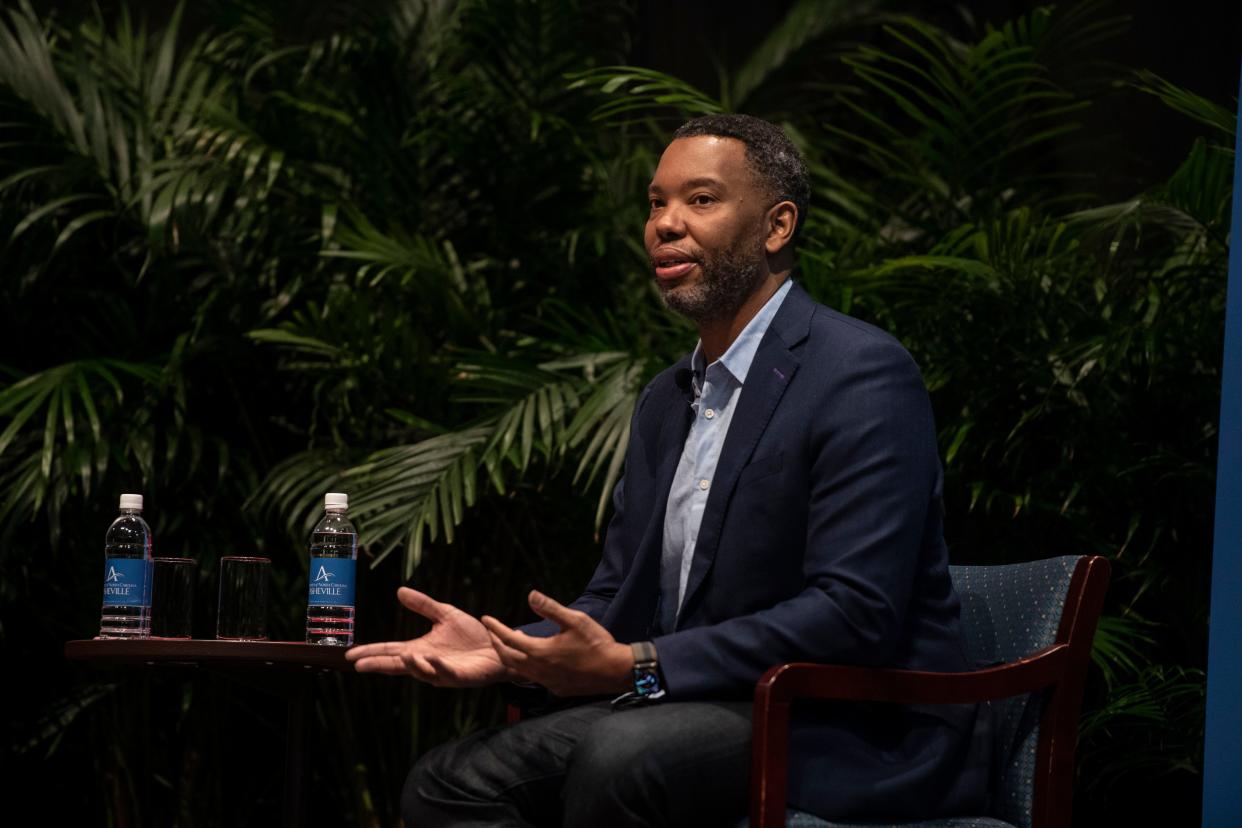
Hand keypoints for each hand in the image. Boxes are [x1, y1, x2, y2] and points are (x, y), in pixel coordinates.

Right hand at [346, 587, 511, 686]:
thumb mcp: (445, 615)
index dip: (372, 652)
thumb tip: (399, 591)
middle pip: (399, 665)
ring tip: (400, 656)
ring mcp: (443, 672)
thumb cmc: (473, 636)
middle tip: (359, 665)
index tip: (351, 655)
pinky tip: (429, 658)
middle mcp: (428, 663)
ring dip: (410, 665)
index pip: (392, 651)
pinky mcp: (461, 676)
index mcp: (421, 649)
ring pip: (422, 672)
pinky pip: (446, 673)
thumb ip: (424, 605)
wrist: (500, 647)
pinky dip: (437, 666)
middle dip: (380, 665)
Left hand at [481, 590, 633, 696]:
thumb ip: (550, 608)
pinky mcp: (556, 688)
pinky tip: (533, 659)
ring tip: (511, 643)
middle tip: (491, 633)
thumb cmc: (596, 643)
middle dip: (497, 644)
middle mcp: (539, 669)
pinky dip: (525, 666)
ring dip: (510, 656)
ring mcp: (547, 682)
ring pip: (519, 670)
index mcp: (541, 651)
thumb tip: (530, 595)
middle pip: (507, 658)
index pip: (509, 638)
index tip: (485, 618)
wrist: (615, 671)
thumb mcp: (575, 620)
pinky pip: (533, 678)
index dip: (495, 628)